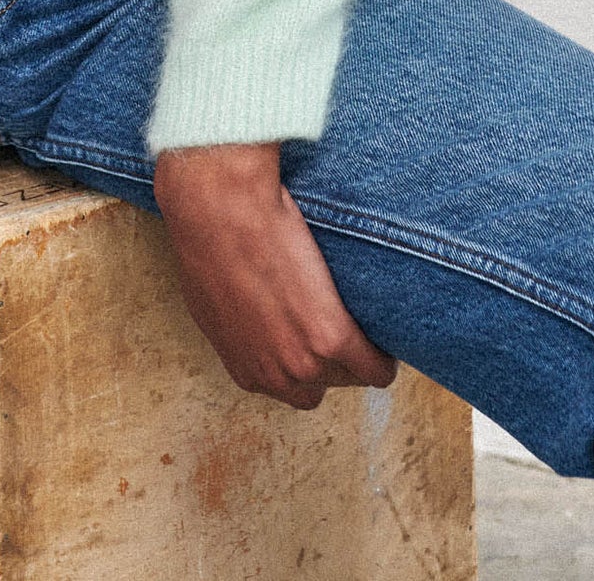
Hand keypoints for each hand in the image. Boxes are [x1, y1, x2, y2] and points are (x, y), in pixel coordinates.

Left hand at [154, 141, 396, 410]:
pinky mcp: (330, 336)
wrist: (220, 206)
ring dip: (357, 354)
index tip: (312, 334)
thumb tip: (257, 323)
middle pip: (320, 387)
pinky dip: (384, 356)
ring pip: (351, 377)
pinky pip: (375, 367)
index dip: (304, 358)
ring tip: (358, 317)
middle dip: (329, 361)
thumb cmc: (208, 237)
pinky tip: (385, 334)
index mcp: (245, 369)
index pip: (290, 387)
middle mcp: (273, 376)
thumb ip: (241, 329)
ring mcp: (303, 362)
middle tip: (334, 318)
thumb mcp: (214, 298)